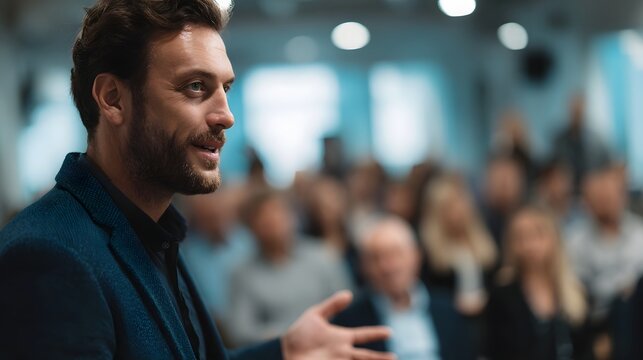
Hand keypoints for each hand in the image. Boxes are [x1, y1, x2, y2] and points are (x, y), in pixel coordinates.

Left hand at [281, 290, 395, 359]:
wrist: (283, 352)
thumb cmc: (299, 336)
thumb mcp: (315, 316)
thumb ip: (331, 306)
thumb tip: (349, 294)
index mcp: (342, 338)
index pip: (363, 335)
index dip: (376, 333)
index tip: (390, 332)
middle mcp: (342, 352)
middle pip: (366, 356)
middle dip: (380, 358)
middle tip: (395, 358)